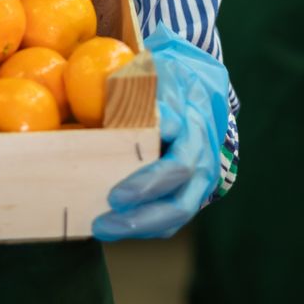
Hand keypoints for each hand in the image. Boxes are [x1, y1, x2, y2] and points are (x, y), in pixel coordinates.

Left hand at [92, 30, 229, 240]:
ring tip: (103, 228)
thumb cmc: (162, 86)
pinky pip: (170, 221)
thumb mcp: (154, 73)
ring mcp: (199, 177)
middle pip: (181, 173)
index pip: (178, 129)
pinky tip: (113, 230)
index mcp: (191, 115)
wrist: (193, 98)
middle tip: (112, 198)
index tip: (131, 161)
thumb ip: (142, 85)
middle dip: (146, 188)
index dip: (158, 147)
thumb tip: (136, 105)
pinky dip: (142, 228)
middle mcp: (201, 149)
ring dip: (142, 222)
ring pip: (180, 208)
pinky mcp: (190, 197)